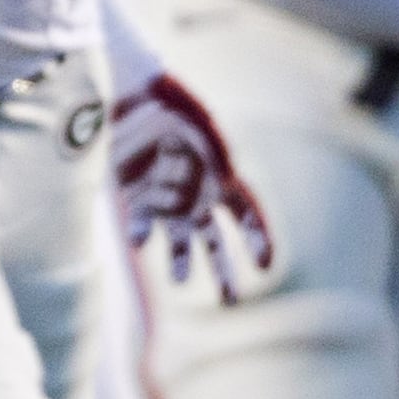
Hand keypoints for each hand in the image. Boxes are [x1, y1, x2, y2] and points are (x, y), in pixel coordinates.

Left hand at [110, 68, 273, 300]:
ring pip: (181, 240)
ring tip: (181, 284)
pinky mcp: (138, 197)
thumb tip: (229, 175)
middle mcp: (198, 195)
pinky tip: (141, 244)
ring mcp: (168, 199)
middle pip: (216, 240)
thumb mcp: (202, 126)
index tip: (265, 266)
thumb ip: (215, 153)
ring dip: (182, 262)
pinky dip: (143, 233)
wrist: (133, 97)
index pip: (247, 214)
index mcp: (221, 178)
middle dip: (223, 271)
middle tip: (230, 301)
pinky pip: (143, 223)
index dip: (258, 239)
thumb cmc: (174, 106)